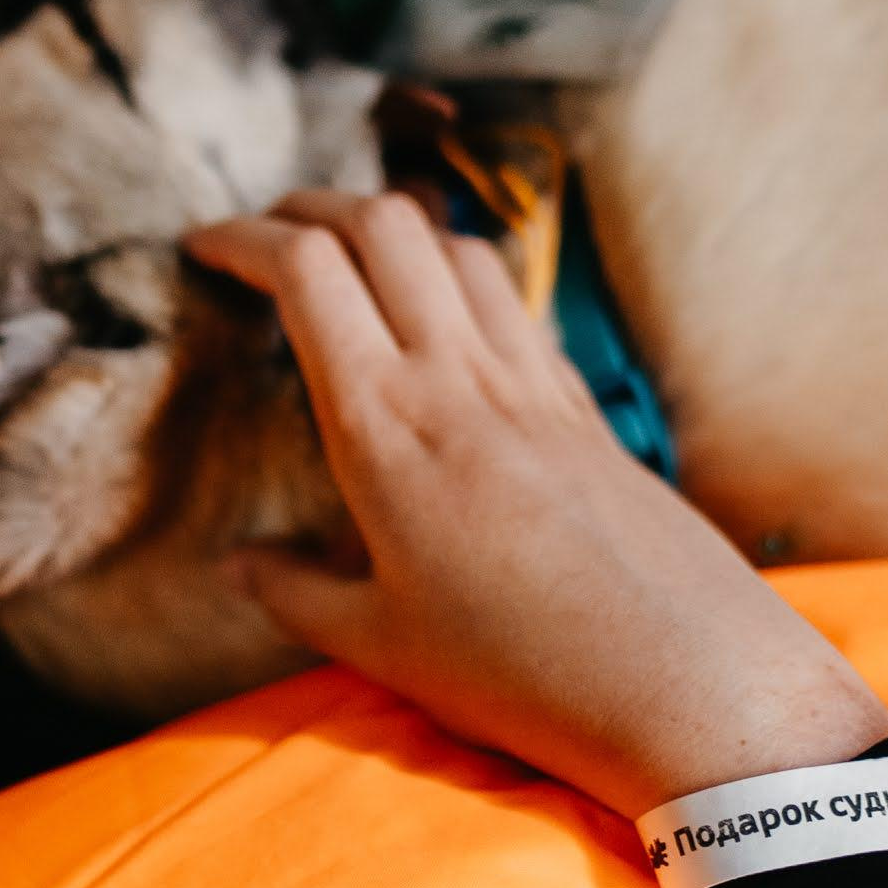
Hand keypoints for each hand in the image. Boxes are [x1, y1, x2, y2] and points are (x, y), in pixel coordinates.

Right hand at [185, 192, 887, 816]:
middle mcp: (459, 378)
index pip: (305, 272)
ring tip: (352, 260)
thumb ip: (293, 593)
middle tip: (266, 234)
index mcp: (385, 426)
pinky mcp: (584, 405)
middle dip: (309, 205)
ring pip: (456, 245)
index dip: (241, 236)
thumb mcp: (379, 646)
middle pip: (381, 220)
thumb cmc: (521, 672)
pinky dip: (462, 279)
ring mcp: (532, 382)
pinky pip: (514, 303)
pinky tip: (446, 322)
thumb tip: (236, 566)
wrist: (687, 681)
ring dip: (392, 228)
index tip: (200, 246)